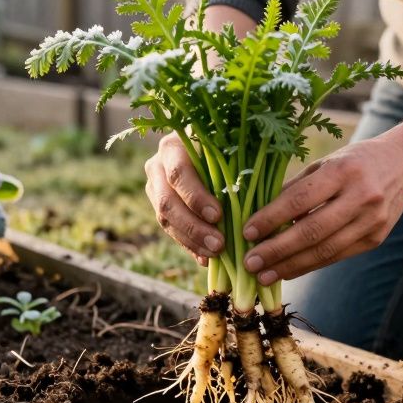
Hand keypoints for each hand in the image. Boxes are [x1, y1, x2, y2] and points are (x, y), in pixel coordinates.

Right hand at [144, 132, 223, 264]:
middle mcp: (157, 166)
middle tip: (218, 244)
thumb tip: (247, 200)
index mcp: (173, 147)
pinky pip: (171, 230)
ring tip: (215, 254)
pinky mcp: (159, 205)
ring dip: (191, 240)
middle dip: (193, 227)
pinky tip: (206, 259)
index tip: (218, 216)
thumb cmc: (225, 142)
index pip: (179, 174)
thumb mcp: (228, 147)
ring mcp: (154, 187)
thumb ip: (232, 165)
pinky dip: (190, 245)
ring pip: (166, 220)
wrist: (206, 145)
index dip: (196, 197)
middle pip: (168, 202)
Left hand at [242, 135, 402, 283]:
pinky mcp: (376, 239)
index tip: (246, 232)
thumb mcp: (325, 164)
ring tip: (264, 275)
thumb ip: (296, 188)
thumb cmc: (354, 161)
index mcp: (343, 171)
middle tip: (250, 263)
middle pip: (312, 231)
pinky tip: (289, 272)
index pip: (300, 199)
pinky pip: (337, 256)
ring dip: (291, 266)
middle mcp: (361, 197)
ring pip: (325, 250)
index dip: (271, 218)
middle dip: (277, 250)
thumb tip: (259, 215)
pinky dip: (310, 266)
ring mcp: (371, 221)